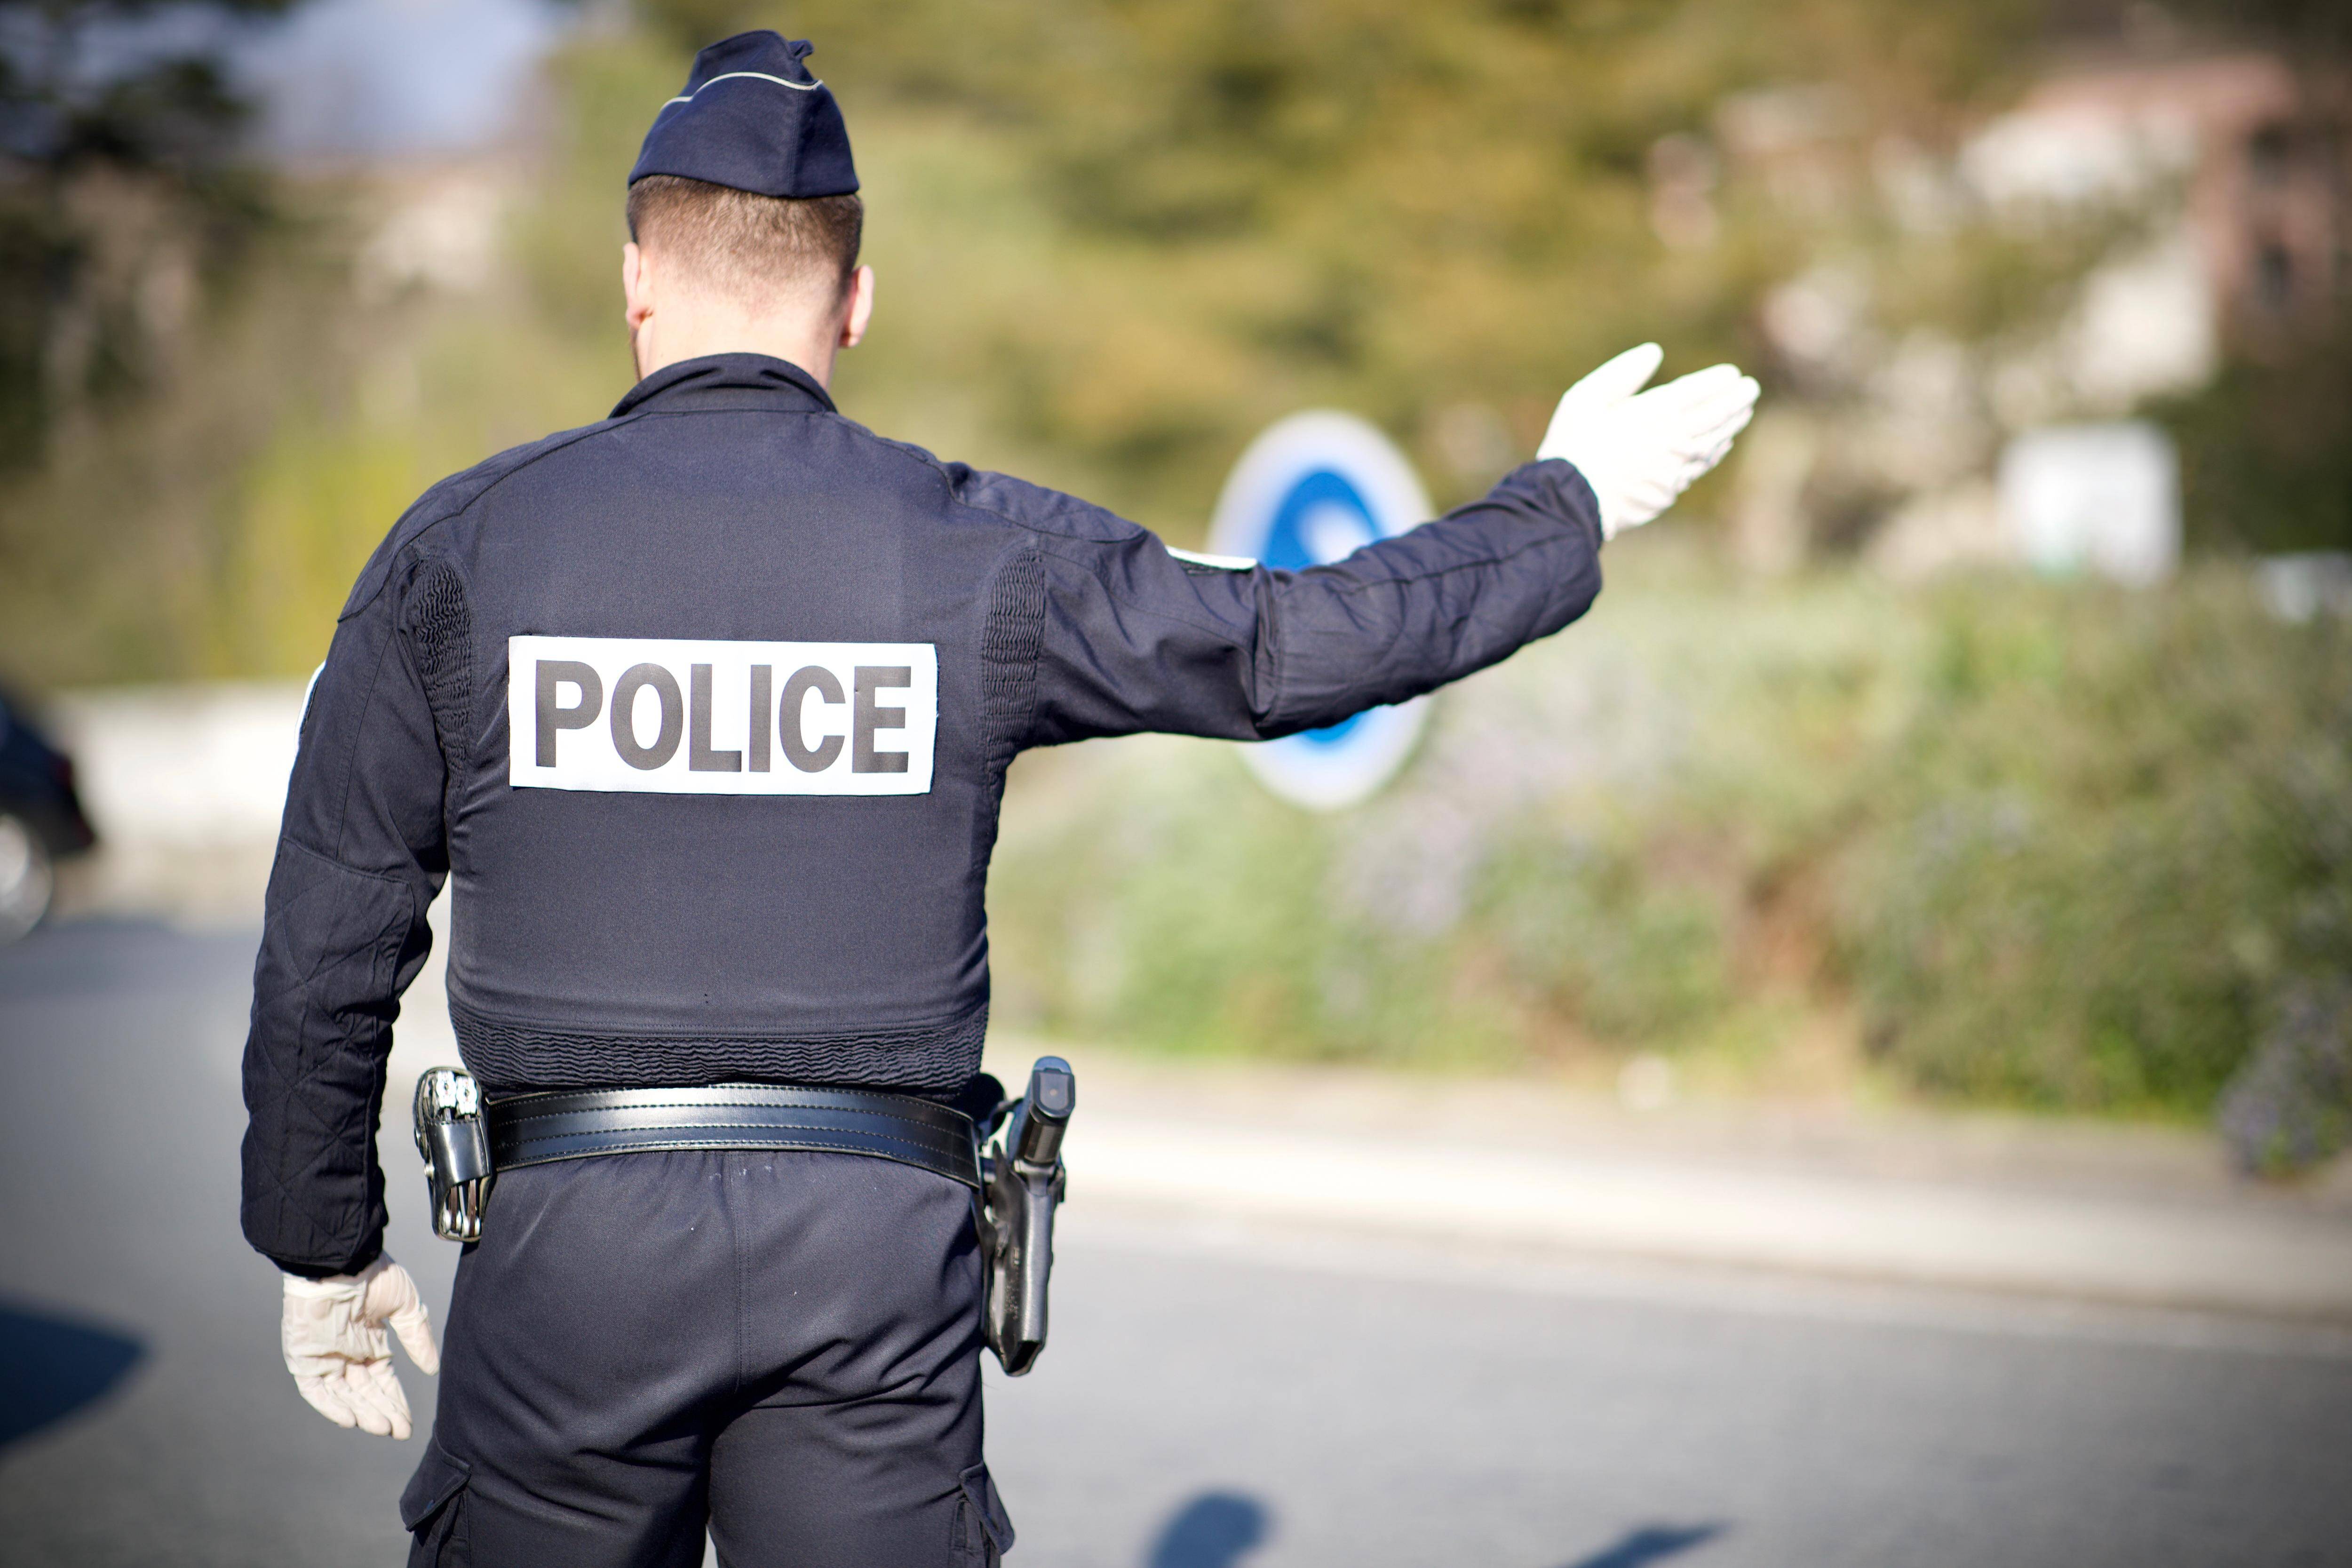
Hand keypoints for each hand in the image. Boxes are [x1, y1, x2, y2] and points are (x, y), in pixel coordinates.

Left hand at [281, 1256, 438, 1437]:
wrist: (340, 1261)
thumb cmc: (374, 1275)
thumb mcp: (406, 1306)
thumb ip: (418, 1338)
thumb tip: (432, 1370)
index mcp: (370, 1343)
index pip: (383, 1381)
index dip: (395, 1401)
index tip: (408, 1423)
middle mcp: (347, 1354)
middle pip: (366, 1393)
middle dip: (384, 1413)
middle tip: (399, 1431)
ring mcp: (324, 1358)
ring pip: (344, 1395)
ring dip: (363, 1412)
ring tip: (382, 1427)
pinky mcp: (304, 1359)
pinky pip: (315, 1390)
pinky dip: (330, 1405)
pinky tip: (350, 1419)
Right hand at [1538, 343, 1758, 538]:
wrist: (1571, 500)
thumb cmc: (1573, 444)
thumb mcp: (1587, 396)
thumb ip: (1622, 372)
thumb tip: (1655, 351)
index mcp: (1655, 411)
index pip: (1699, 390)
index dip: (1719, 380)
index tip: (1732, 373)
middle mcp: (1674, 438)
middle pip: (1716, 415)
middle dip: (1737, 400)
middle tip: (1751, 390)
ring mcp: (1675, 466)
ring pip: (1714, 442)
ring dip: (1732, 425)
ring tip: (1744, 413)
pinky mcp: (1670, 490)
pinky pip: (1701, 467)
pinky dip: (1716, 452)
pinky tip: (1721, 445)